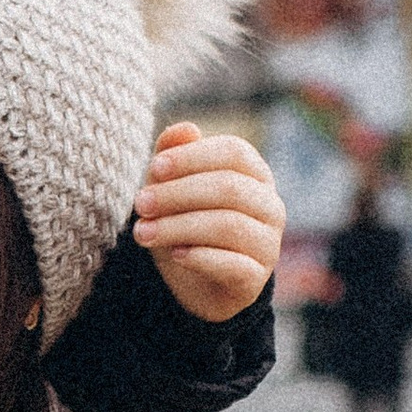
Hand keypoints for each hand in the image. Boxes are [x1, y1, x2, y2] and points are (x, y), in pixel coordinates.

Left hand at [133, 122, 284, 322]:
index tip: (154, 168)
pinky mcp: (257, 278)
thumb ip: (175, 157)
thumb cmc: (185, 223)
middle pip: (229, 188)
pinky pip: (233, 264)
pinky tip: (174, 254)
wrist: (195, 283)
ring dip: (178, 227)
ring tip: (143, 232)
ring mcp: (268, 243)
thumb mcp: (172, 188)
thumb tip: (184, 128)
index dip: (193, 156)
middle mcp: (270, 206)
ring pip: (228, 226)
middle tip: (141, 204)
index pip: (234, 151)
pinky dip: (199, 257)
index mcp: (255, 174)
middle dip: (178, 193)